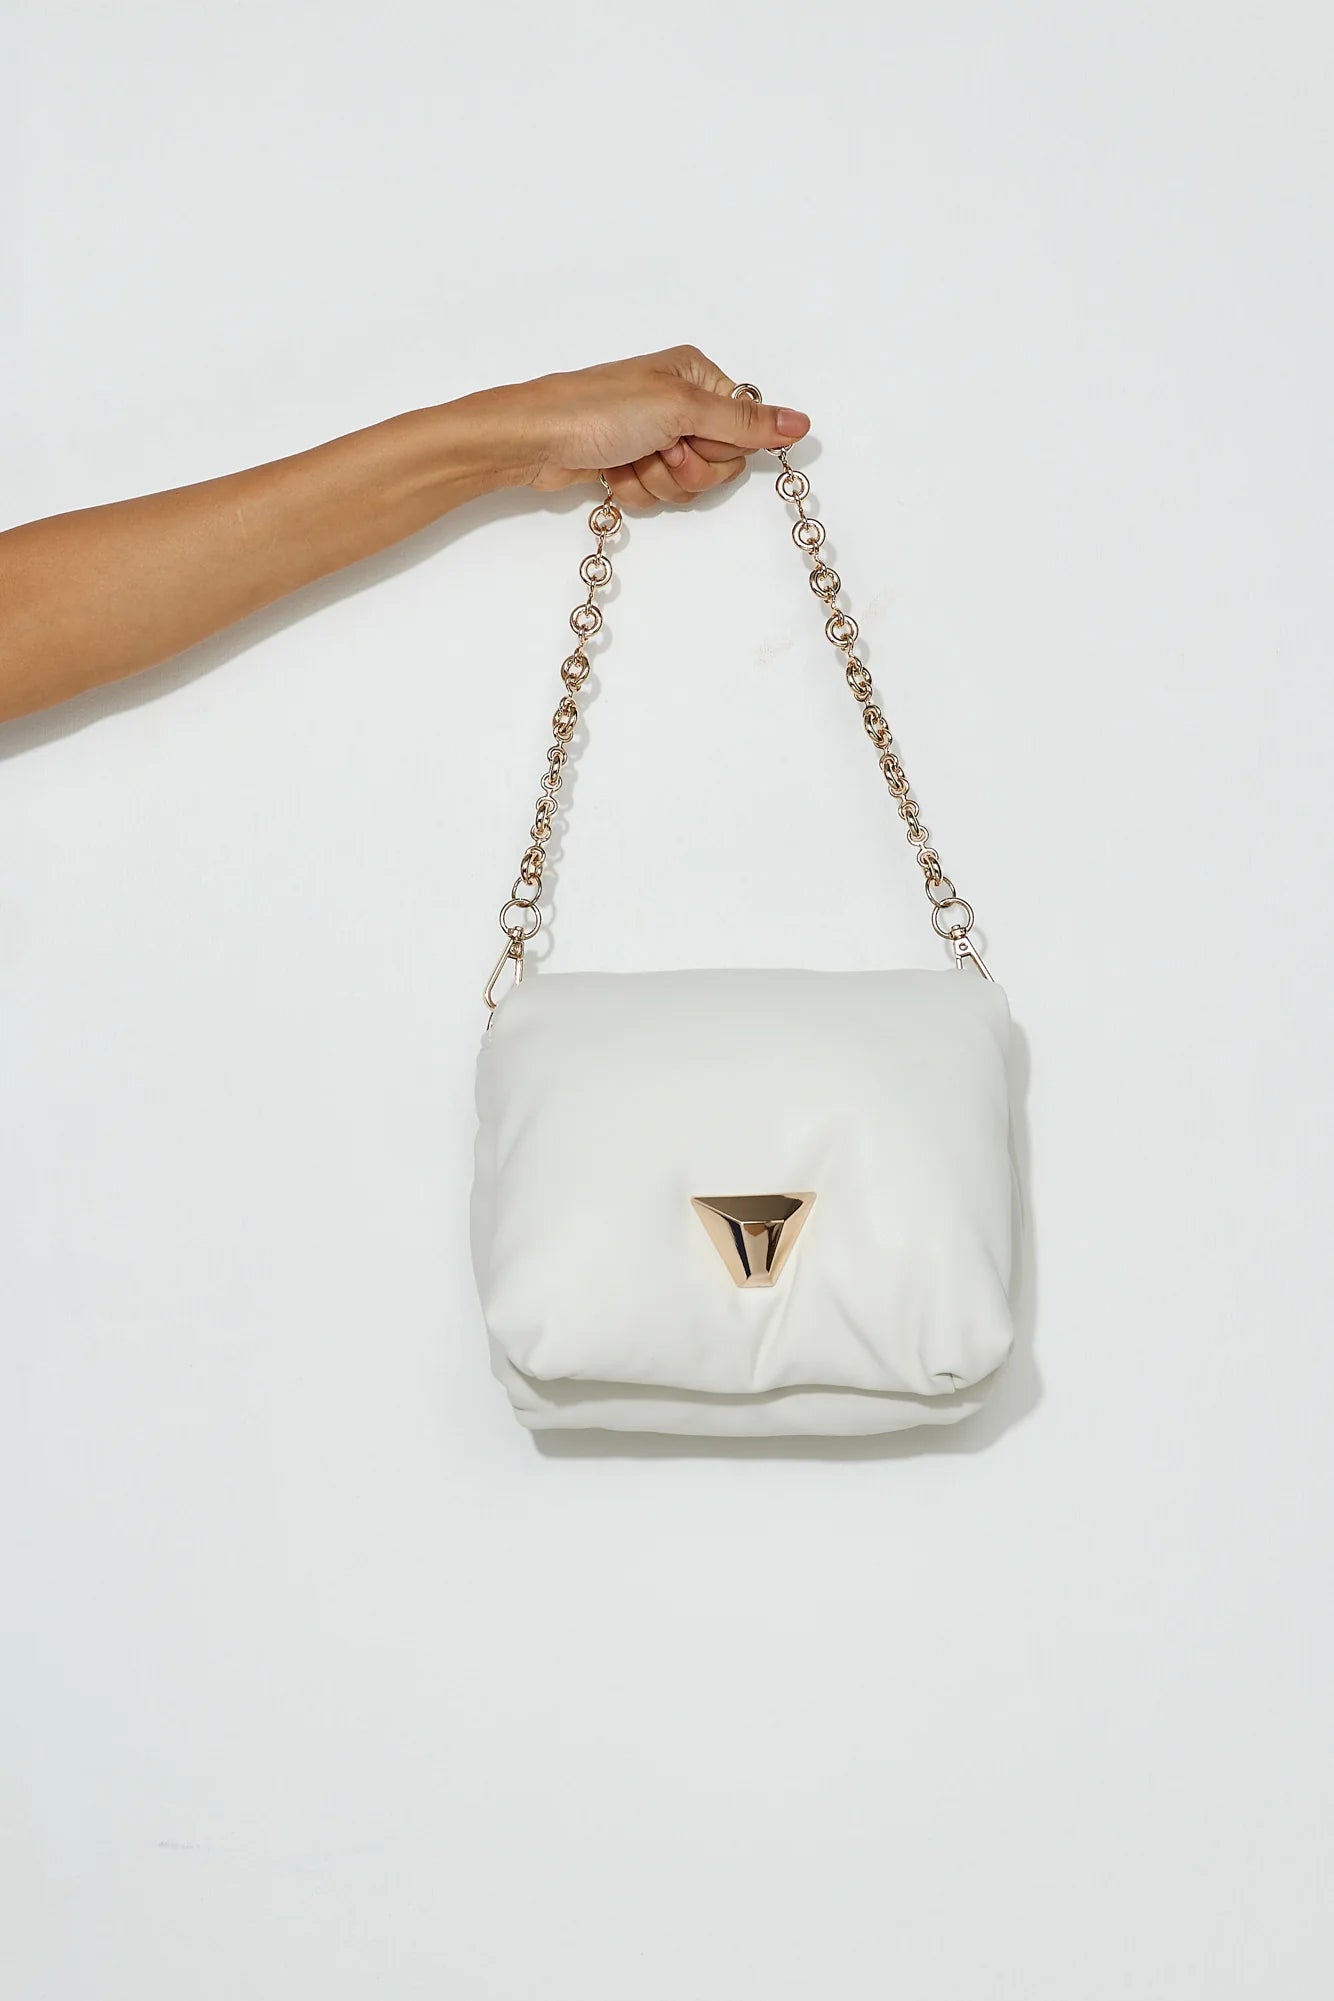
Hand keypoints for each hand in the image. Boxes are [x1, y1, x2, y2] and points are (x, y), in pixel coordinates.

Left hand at [491, 345, 810, 508]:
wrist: (534, 439)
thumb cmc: (599, 410)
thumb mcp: (680, 410)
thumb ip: (744, 424)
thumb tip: (800, 423)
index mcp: (698, 376)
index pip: (743, 429)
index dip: (719, 447)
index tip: (687, 437)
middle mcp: (680, 403)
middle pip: (720, 463)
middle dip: (687, 469)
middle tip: (657, 451)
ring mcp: (656, 437)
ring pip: (689, 485)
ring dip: (659, 483)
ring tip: (628, 460)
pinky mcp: (633, 465)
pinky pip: (658, 495)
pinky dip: (636, 491)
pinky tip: (612, 473)